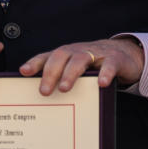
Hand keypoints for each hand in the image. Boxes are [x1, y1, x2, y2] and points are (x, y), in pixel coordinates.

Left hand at [19, 38, 144, 95]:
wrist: (123, 54)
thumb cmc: (91, 66)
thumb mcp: (72, 70)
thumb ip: (58, 79)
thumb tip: (39, 97)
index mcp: (65, 55)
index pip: (47, 57)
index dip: (35, 63)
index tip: (24, 72)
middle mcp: (77, 51)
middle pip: (61, 56)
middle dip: (50, 73)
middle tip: (44, 91)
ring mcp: (96, 54)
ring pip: (80, 59)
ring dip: (71, 73)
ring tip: (64, 88)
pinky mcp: (114, 59)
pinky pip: (109, 65)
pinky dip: (105, 73)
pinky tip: (101, 84)